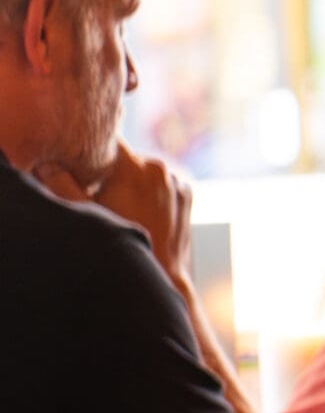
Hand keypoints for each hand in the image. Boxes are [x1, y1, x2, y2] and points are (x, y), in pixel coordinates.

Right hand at [34, 144, 193, 283]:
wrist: (162, 272)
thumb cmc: (120, 244)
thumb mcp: (85, 213)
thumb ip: (62, 184)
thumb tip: (50, 164)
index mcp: (132, 166)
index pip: (106, 140)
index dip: (91, 149)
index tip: (82, 161)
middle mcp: (158, 168)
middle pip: (125, 158)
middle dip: (110, 171)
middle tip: (99, 192)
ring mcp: (176, 180)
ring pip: (144, 172)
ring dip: (132, 182)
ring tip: (123, 207)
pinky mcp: (186, 193)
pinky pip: (162, 184)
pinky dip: (151, 192)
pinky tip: (142, 213)